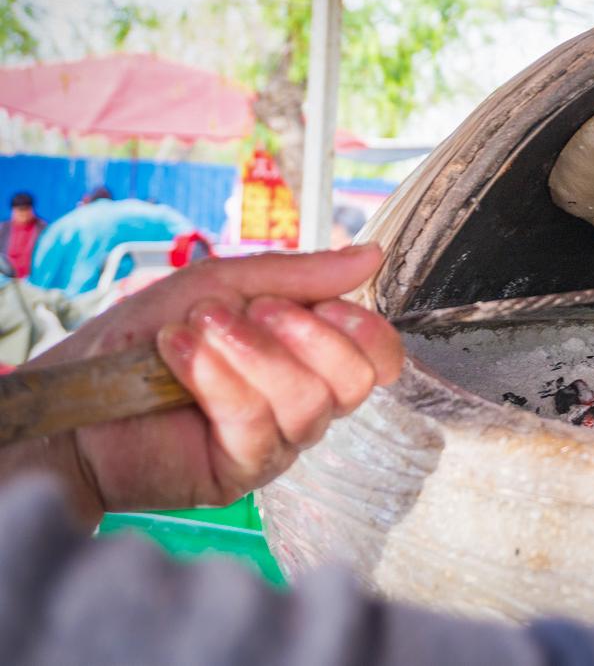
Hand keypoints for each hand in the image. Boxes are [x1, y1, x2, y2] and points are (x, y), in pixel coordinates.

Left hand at [26, 244, 402, 520]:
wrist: (79, 388)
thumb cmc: (147, 336)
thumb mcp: (227, 282)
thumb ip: (299, 274)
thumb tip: (372, 256)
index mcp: (311, 358)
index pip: (379, 358)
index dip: (363, 330)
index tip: (322, 305)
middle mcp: (305, 403)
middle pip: (356, 382)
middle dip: (305, 335)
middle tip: (252, 310)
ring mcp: (276, 442)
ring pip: (308, 402)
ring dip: (249, 351)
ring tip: (197, 328)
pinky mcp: (241, 472)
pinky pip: (256, 423)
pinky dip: (215, 377)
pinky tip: (178, 353)